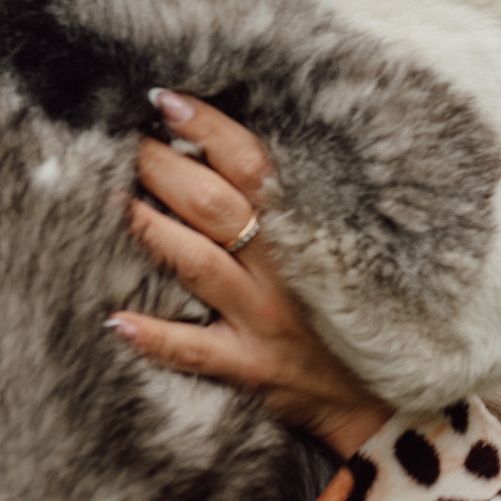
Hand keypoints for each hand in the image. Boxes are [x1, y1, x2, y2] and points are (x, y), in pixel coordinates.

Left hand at [109, 91, 396, 459]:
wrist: (388, 399)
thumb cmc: (359, 313)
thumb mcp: (345, 249)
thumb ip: (298, 208)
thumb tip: (236, 155)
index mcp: (310, 231)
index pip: (253, 165)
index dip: (209, 128)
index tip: (168, 100)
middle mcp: (284, 270)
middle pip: (213, 205)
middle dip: (162, 167)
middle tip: (125, 142)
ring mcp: (264, 319)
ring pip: (197, 262)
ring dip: (149, 228)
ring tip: (112, 200)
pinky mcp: (251, 367)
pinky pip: (195, 352)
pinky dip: (155, 337)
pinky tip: (116, 319)